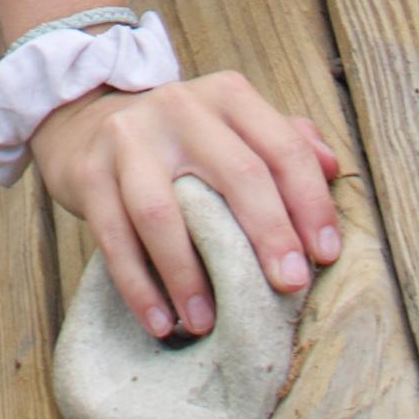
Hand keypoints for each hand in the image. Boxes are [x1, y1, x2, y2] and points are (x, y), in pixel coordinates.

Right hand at [28, 68, 343, 338]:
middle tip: (287, 287)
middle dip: (268, 236)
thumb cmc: (179, 138)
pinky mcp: (89, 173)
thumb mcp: (232, 125)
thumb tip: (332, 167)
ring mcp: (129, 139)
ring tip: (207, 322)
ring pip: (164, 213)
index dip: (310, 203)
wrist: (86, 122)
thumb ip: (284, 140)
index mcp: (227, 96)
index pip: (281, 148)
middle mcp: (180, 108)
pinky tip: (160, 321)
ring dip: (189, 276)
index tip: (324, 256)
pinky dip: (139, 286)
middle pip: (237, 174)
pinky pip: (115, 238)